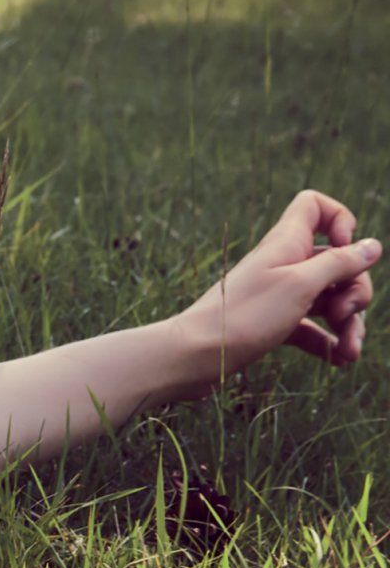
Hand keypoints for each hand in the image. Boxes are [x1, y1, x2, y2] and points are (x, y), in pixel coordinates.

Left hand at [176, 190, 378, 385]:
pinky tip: (340, 361)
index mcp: (287, 243)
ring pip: (328, 299)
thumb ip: (339, 264)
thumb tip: (373, 246)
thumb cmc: (246, 315)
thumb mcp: (301, 286)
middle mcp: (284, 264)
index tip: (345, 248)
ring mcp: (279, 294)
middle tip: (343, 313)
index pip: (314, 206)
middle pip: (336, 262)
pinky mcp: (274, 323)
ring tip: (350, 352)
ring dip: (348, 323)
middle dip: (354, 289)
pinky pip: (311, 327)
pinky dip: (328, 341)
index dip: (341, 220)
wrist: (194, 355)